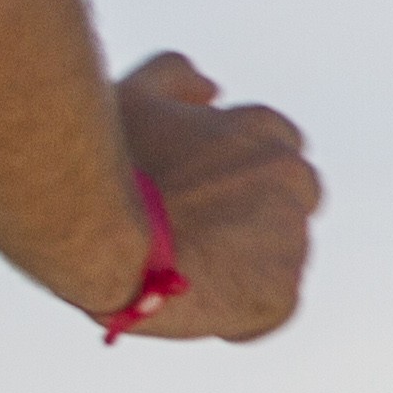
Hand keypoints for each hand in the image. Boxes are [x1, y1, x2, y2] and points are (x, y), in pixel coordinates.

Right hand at [114, 52, 317, 341]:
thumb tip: (212, 88)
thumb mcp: (133, 96)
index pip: (278, 150)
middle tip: (201, 236)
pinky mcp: (278, 292)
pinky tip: (196, 305)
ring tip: (188, 273)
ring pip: (281, 256)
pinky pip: (270, 308)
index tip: (205, 195)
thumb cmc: (107, 163)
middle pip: (294, 201)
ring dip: (246, 264)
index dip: (241, 176)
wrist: (98, 233)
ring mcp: (289, 237)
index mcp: (264, 131)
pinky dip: (241, 314)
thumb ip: (174, 77)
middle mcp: (290, 178)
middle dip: (258, 217)